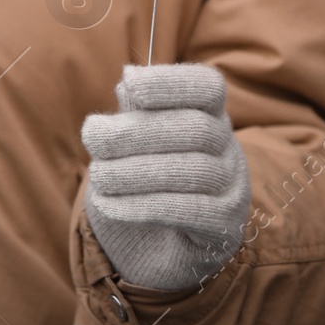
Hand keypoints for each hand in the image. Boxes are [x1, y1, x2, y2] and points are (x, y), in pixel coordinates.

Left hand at [81, 63, 250, 290]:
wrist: (156, 247)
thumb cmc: (144, 178)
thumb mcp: (134, 141)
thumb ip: (135, 111)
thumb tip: (129, 78)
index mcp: (209, 114)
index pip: (207, 87)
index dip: (172, 82)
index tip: (131, 84)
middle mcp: (229, 146)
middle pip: (195, 129)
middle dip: (137, 132)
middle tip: (92, 138)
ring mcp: (232, 186)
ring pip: (192, 171)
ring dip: (135, 172)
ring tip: (98, 176)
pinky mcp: (225, 226)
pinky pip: (188, 211)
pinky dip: (142, 205)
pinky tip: (109, 203)